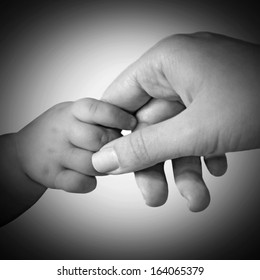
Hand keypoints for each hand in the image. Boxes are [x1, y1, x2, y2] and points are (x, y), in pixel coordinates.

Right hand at [15, 98, 135, 192]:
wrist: (25, 151)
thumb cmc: (60, 130)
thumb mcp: (74, 114)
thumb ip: (99, 117)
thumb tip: (132, 126)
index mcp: (72, 112)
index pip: (97, 110)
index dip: (118, 116)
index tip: (132, 124)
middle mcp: (63, 130)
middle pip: (98, 139)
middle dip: (113, 145)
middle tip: (114, 147)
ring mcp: (56, 154)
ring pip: (93, 164)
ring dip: (103, 166)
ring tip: (101, 162)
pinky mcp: (53, 176)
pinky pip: (81, 183)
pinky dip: (89, 183)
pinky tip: (87, 176)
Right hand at [92, 32, 259, 209]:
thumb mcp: (196, 131)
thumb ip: (145, 147)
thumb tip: (106, 160)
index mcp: (166, 62)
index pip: (119, 99)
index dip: (113, 133)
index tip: (111, 164)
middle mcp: (179, 72)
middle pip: (148, 125)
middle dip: (155, 164)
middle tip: (154, 197)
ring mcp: (199, 87)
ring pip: (174, 134)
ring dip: (185, 169)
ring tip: (197, 198)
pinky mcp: (216, 103)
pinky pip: (196, 132)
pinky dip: (203, 155)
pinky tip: (217, 168)